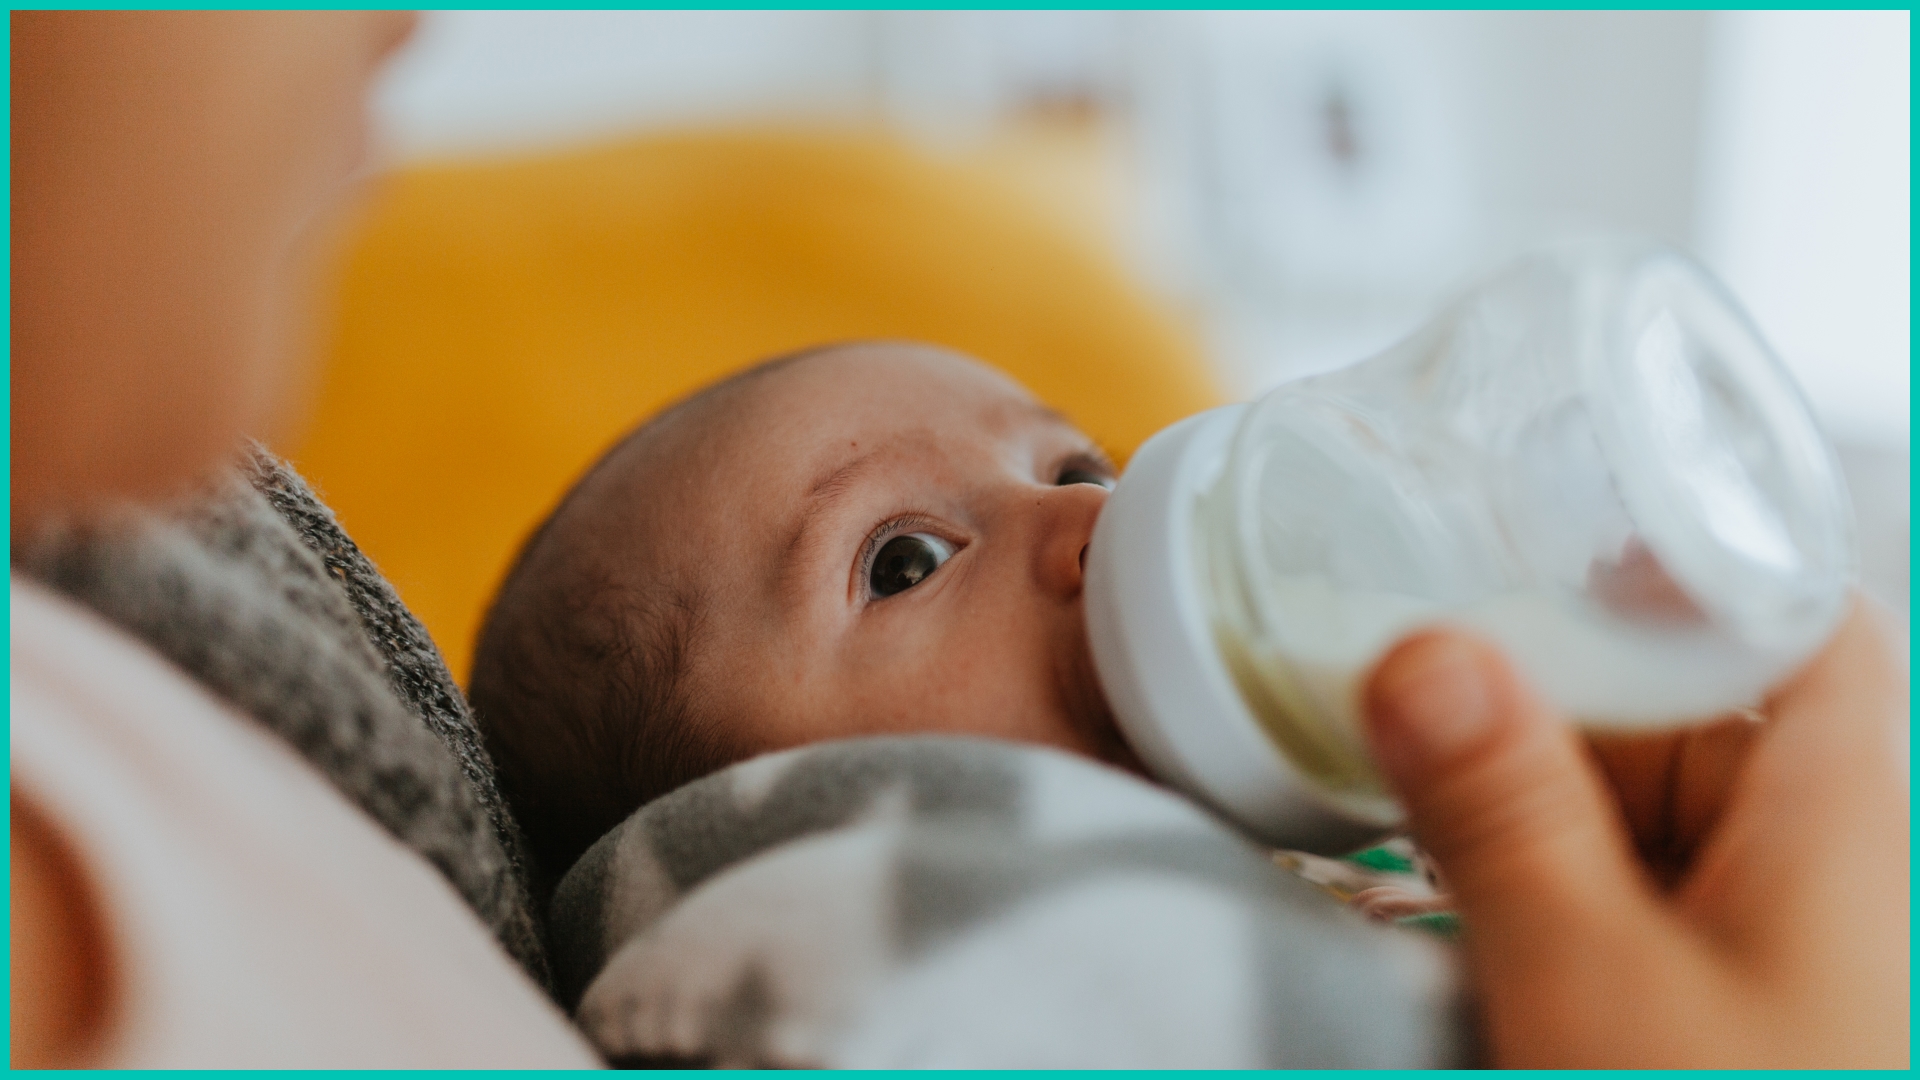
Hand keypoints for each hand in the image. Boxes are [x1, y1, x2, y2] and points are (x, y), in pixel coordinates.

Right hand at [1361, 599, 1908, 1067]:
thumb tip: (1426, 662)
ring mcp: (1782, 961)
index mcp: (1837, 822)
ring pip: (1650, 830)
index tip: (1549, 559)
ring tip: (1435, 844)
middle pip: (1693, 725)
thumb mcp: (1586, 979)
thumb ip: (1502, 811)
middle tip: (1422, 726)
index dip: (1687, 571)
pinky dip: (1556, 912)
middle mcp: (1825, 877)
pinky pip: (1639, 925)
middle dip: (1555, 719)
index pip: (1800, 624)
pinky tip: (1485, 948)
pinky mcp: (1731, 1028)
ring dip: (1540, 828)